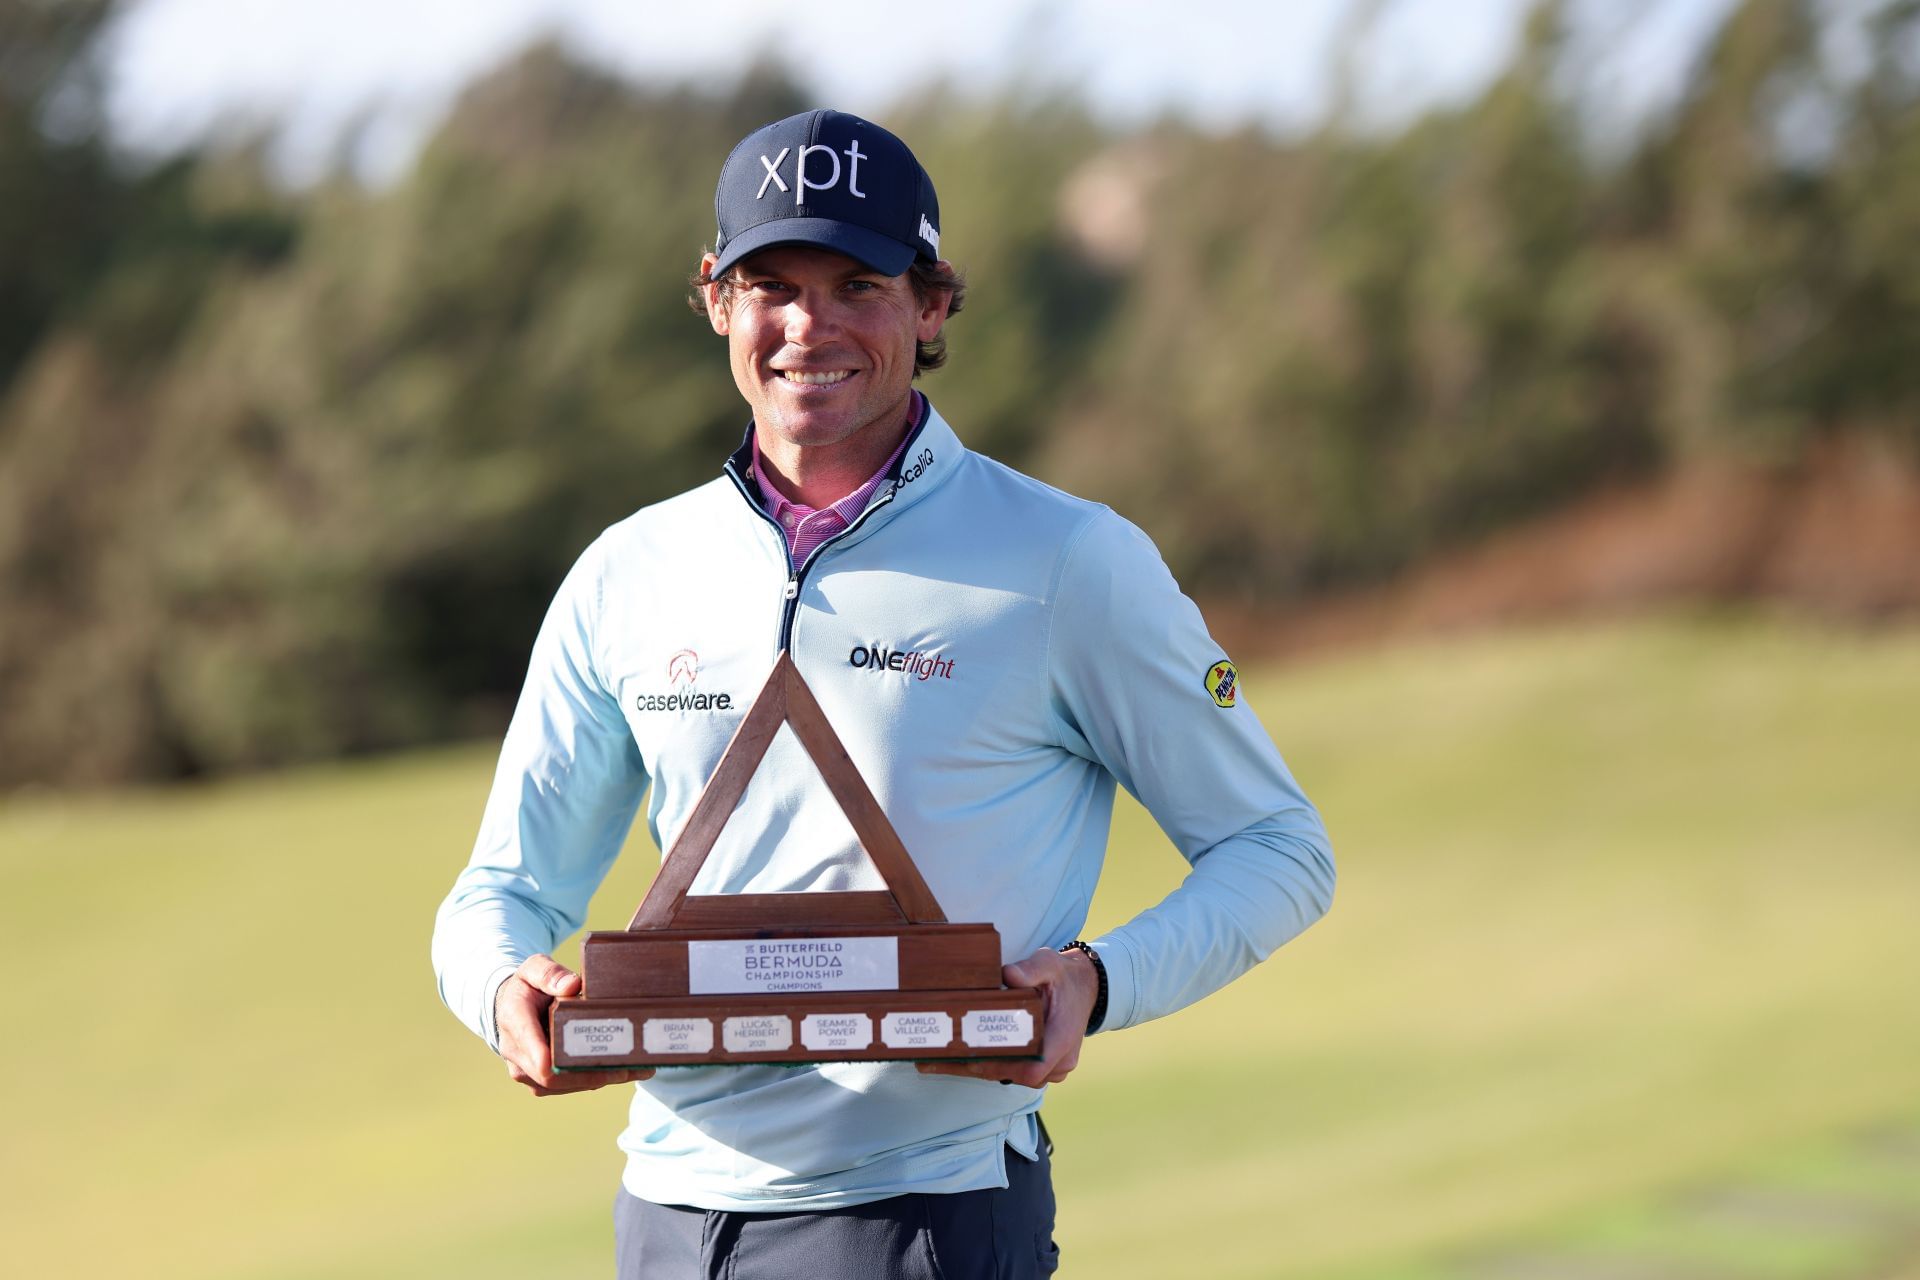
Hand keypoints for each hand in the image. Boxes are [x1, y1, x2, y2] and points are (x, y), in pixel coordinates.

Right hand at [496, 953, 652, 1096]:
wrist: (511, 1006)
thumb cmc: (526, 986)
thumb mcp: (533, 969)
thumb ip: (550, 973)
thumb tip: (572, 986)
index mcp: (515, 1022)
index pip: (532, 1050)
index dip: (553, 1062)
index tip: (581, 1063)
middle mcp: (517, 1054)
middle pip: (554, 1077)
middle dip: (592, 1074)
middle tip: (629, 1066)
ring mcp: (528, 1072)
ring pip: (564, 1085)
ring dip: (599, 1079)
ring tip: (637, 1068)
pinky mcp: (541, 1081)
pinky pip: (568, 1086)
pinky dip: (595, 1080)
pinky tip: (624, 1072)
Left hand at [916, 946, 1098, 1087]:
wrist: (1084, 988)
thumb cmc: (1064, 977)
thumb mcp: (1050, 963)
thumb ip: (1031, 968)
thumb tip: (1008, 975)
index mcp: (1063, 1037)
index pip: (1033, 1067)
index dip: (1001, 1067)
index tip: (973, 1060)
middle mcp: (1060, 1059)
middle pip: (1017, 1076)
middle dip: (978, 1069)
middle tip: (939, 1060)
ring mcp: (1054, 1067)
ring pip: (1014, 1077)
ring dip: (981, 1070)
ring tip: (940, 1061)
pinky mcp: (1044, 1067)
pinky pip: (1017, 1073)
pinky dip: (991, 1066)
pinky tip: (962, 1058)